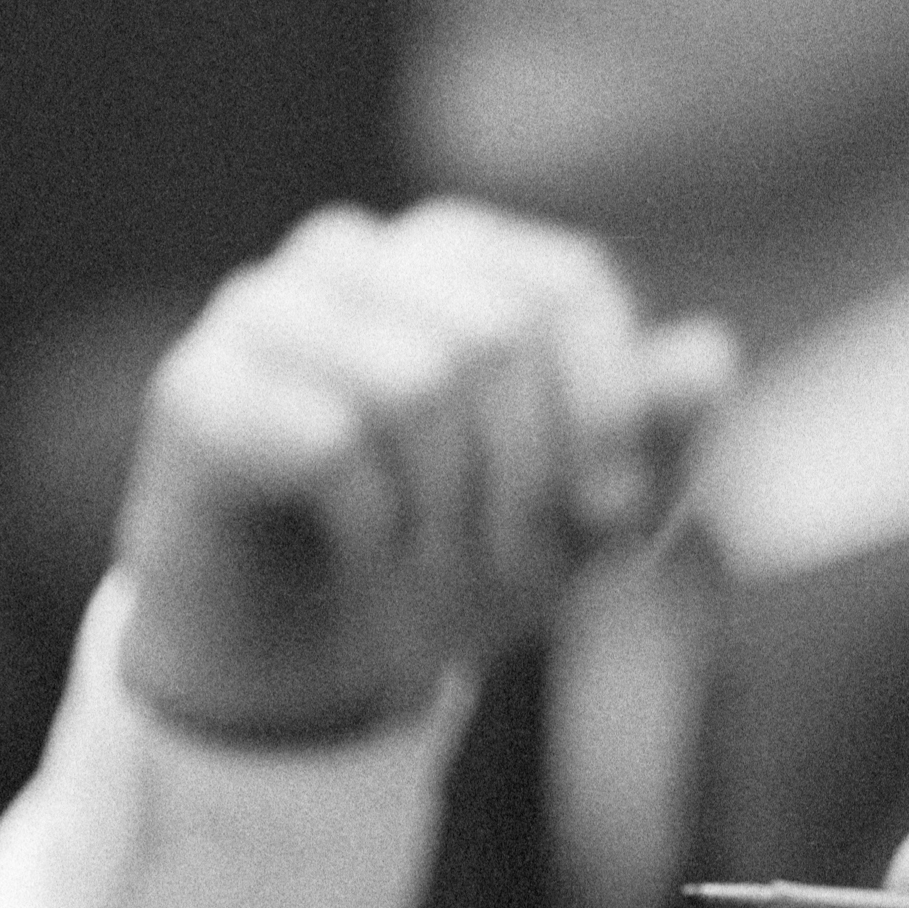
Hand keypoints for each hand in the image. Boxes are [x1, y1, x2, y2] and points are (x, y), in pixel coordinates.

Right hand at [112, 198, 734, 740]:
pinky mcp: (198, 387)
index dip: (606, 407)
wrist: (302, 652)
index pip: (564, 281)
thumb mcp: (589, 517)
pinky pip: (326, 438)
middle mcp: (362, 255)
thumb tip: (710, 354)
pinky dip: (375, 524)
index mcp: (463, 255)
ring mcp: (267, 309)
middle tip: (521, 570)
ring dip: (453, 512)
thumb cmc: (455, 553)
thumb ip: (661, 436)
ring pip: (415, 379)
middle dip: (531, 478)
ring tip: (444, 569)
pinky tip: (366, 553)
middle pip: (495, 333)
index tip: (615, 516)